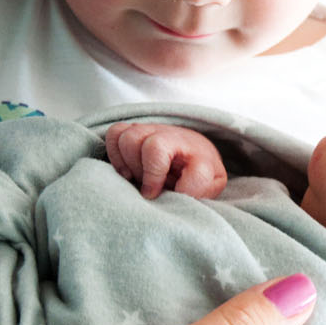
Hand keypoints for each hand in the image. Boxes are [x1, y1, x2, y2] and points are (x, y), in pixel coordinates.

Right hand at [106, 121, 226, 198]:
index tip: (155, 194)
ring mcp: (154, 130)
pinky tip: (127, 171)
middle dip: (144, 173)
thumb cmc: (201, 178)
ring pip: (129, 137)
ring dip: (128, 164)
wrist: (196, 157)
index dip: (155, 177)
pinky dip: (115, 155)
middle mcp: (175, 136)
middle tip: (149, 189)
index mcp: (199, 154)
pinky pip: (115, 134)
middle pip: (150, 145)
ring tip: (138, 179)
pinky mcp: (135, 130)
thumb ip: (198, 191)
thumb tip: (175, 193)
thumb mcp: (210, 188)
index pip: (176, 159)